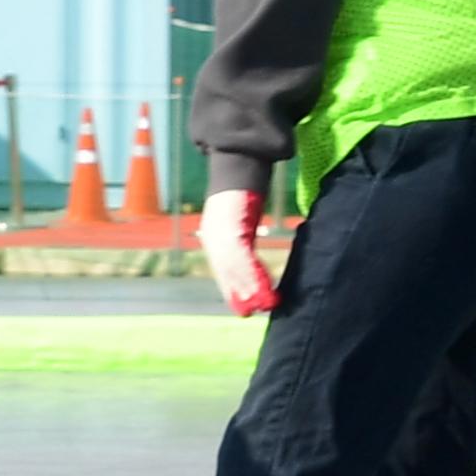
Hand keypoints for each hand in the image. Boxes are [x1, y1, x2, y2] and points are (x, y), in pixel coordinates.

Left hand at [198, 190, 278, 317]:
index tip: (241, 308)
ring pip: (233, 266)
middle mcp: (212, 235)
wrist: (237, 162)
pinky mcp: (231, 224)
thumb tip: (250, 262)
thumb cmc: (242, 192)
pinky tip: (262, 283)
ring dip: (249, 287)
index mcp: (213, 236)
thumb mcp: (238, 220)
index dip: (231, 290)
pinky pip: (241, 254)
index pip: (221, 269)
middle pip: (225, 270)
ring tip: (262, 303)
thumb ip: (241, 241)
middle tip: (250, 313)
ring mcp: (219, 230)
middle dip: (239, 293)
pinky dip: (252, 271)